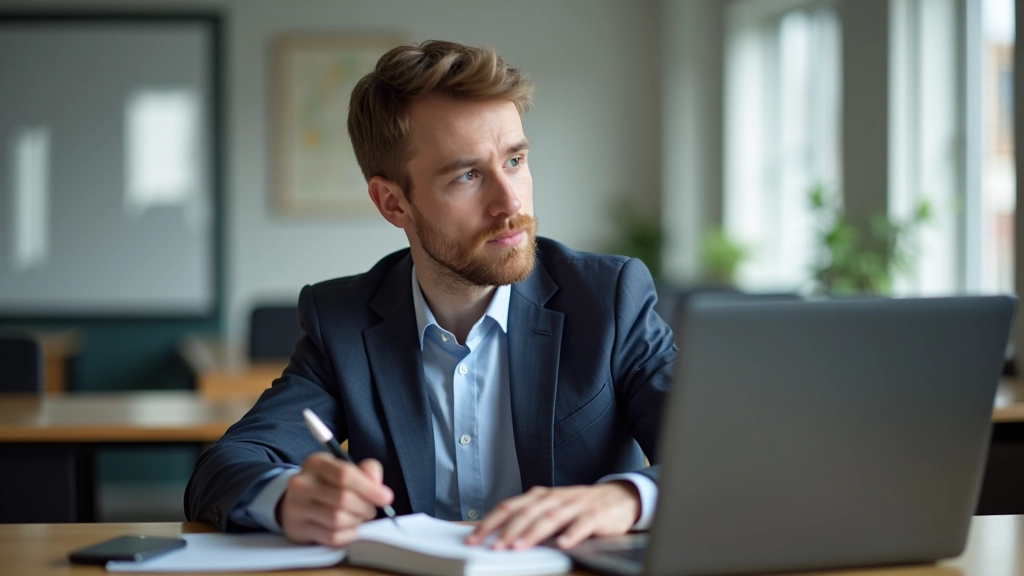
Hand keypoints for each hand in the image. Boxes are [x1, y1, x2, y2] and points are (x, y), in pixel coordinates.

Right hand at [277, 453, 393, 546]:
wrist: (297, 502)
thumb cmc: (328, 484)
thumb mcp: (345, 469)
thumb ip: (367, 471)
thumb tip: (379, 488)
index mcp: (316, 463)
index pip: (345, 475)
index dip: (369, 488)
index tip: (386, 498)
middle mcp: (302, 483)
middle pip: (343, 499)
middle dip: (364, 507)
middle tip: (370, 510)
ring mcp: (296, 507)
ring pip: (337, 520)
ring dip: (356, 521)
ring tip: (358, 518)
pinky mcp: (298, 528)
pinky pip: (331, 537)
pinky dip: (347, 535)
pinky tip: (348, 528)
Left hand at [466, 482, 639, 549]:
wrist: (618, 496)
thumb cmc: (579, 506)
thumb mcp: (551, 508)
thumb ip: (529, 519)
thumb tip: (498, 536)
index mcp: (540, 496)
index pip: (509, 507)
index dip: (490, 522)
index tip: (474, 537)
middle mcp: (555, 497)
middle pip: (527, 512)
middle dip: (507, 530)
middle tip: (493, 547)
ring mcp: (576, 505)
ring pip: (550, 518)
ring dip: (533, 533)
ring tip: (518, 547)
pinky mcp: (596, 515)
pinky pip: (582, 524)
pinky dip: (572, 534)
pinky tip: (562, 545)